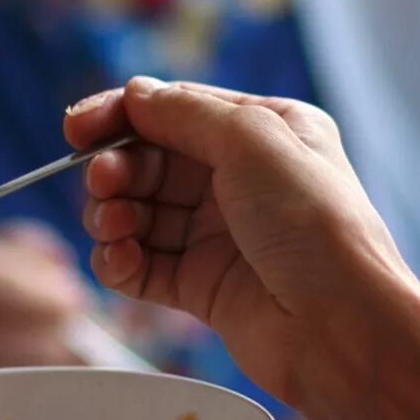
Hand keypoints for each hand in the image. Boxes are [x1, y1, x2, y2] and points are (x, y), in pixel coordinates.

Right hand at [65, 78, 419, 408]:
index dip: (120, 116)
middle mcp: (239, 179)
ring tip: (116, 227)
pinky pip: (141, 266)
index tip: (76, 129)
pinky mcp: (202, 287)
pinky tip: (120, 260)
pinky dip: (119, 261)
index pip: (174, 110)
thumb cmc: (314, 222)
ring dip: (113, 215)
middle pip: (149, 161)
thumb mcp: (252, 139)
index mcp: (263, 132)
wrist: (343, 325)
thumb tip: (134, 94)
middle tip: (103, 183)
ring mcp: (219, 234)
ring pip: (139, 213)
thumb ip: (184, 112)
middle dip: (116, 169)